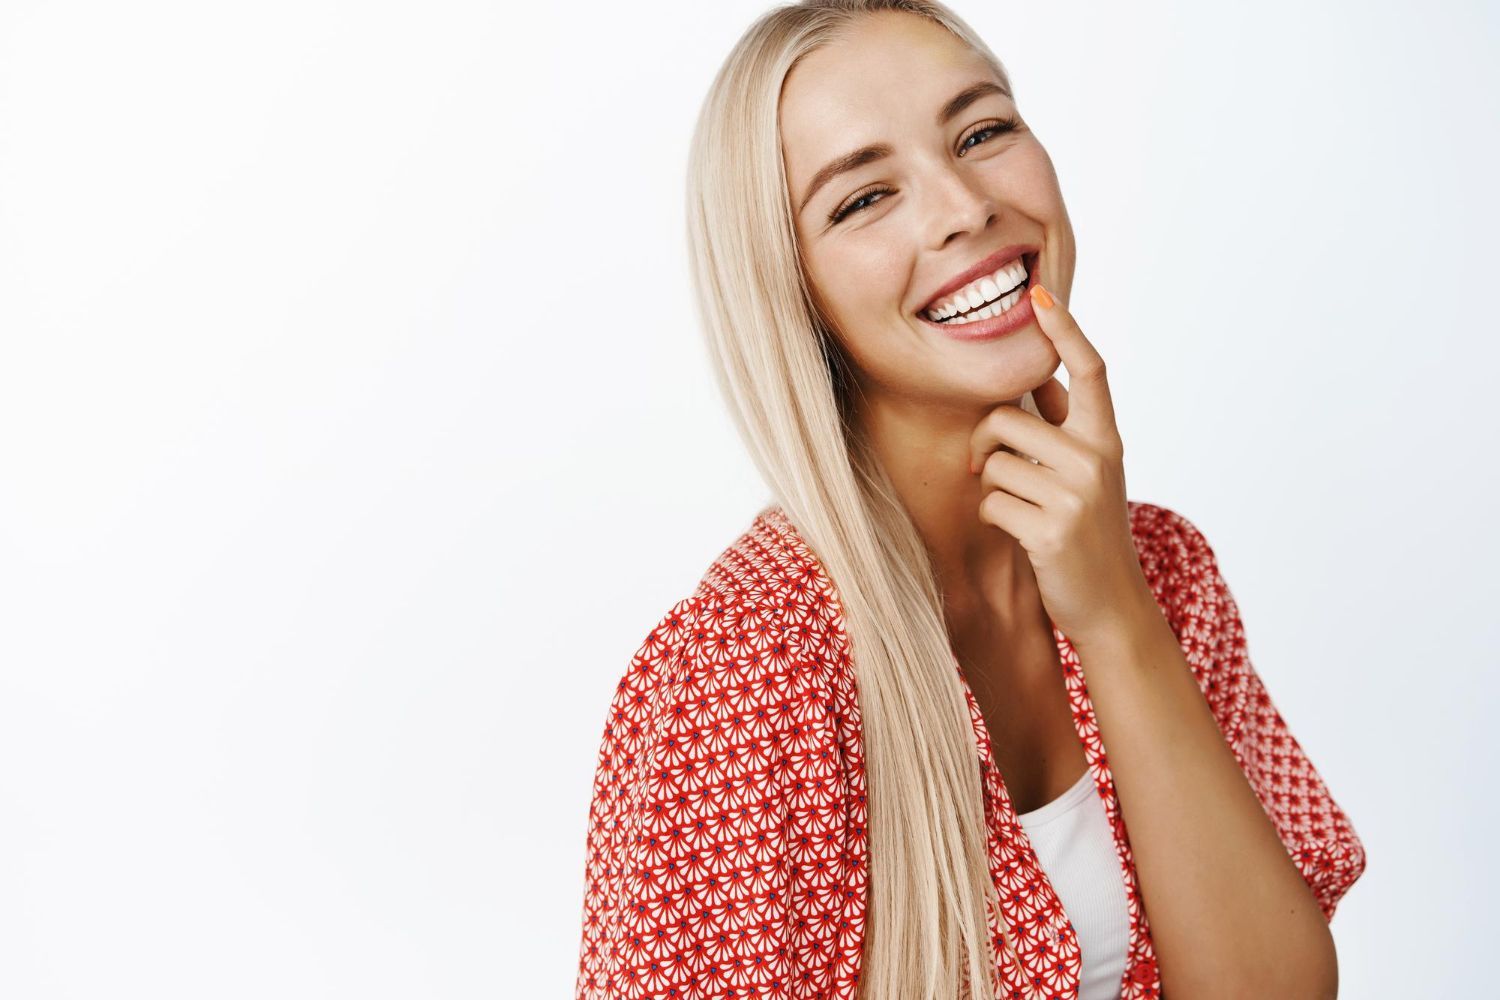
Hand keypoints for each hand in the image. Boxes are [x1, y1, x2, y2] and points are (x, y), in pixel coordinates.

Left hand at [966, 283, 1153, 646]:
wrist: (1112, 606)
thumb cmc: (1089, 535)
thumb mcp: (1090, 476)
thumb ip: (1067, 432)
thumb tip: (1042, 381)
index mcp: (1107, 440)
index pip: (1090, 371)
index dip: (1064, 330)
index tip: (1040, 293)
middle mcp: (1096, 459)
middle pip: (1006, 419)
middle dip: (985, 443)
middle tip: (991, 469)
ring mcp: (1076, 494)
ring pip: (994, 464)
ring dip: (992, 489)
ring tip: (1023, 511)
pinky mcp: (1051, 529)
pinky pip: (991, 503)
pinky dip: (993, 519)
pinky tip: (1021, 535)